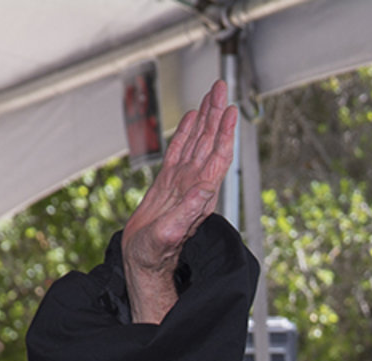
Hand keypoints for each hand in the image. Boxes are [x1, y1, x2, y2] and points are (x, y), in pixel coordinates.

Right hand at [122, 79, 237, 323]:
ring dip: (205, 119)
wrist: (142, 263)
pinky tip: (192, 117)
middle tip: (220, 87)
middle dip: (216, 115)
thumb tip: (204, 188)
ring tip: (211, 95)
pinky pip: (179, 151)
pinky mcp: (168, 183)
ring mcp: (182, 182)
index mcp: (199, 195)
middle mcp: (195, 184)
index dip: (224, 133)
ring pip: (196, 142)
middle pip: (209, 142)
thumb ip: (187, 212)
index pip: (216, 157)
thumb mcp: (169, 235)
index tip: (229, 110)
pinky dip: (186, 132)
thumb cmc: (153, 255)